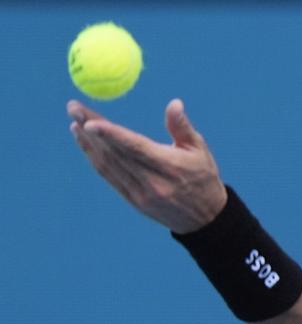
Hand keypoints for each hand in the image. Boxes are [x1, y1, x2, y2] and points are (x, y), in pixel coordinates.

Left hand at [67, 99, 227, 233]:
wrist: (204, 218)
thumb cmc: (203, 177)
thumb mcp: (200, 150)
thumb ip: (182, 127)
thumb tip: (174, 103)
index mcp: (170, 167)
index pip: (134, 148)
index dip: (110, 135)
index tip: (88, 120)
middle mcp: (152, 183)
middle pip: (115, 153)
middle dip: (91, 129)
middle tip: (74, 107)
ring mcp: (140, 194)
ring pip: (108, 165)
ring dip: (88, 143)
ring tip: (74, 121)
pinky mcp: (133, 200)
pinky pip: (109, 176)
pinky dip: (94, 158)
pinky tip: (86, 143)